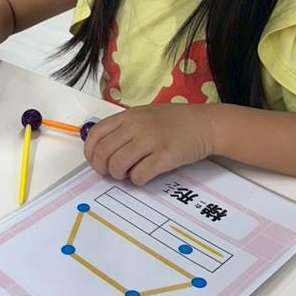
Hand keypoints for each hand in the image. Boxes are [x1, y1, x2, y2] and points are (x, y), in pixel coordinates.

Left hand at [83, 105, 214, 185]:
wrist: (205, 124)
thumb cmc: (175, 122)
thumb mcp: (145, 115)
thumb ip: (124, 128)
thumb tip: (102, 150)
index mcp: (129, 115)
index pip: (96, 134)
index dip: (90, 152)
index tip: (95, 162)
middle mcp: (137, 126)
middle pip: (103, 152)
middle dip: (103, 168)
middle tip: (111, 173)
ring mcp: (151, 140)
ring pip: (118, 165)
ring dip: (119, 175)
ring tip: (128, 174)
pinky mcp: (165, 156)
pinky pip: (139, 175)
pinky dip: (138, 180)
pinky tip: (144, 176)